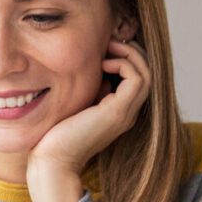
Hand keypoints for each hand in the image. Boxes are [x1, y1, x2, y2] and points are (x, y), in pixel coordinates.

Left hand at [28, 40, 151, 176]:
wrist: (53, 160)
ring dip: (130, 54)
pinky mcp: (117, 112)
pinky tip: (103, 64)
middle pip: (147, 73)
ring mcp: (125, 113)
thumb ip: (94, 90)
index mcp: (119, 111)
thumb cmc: (58, 135)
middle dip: (132, 51)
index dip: (127, 57)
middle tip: (111, 41)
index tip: (105, 47)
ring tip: (109, 48)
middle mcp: (128, 113)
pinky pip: (136, 78)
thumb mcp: (79, 105)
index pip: (138, 78)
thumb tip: (101, 71)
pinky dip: (123, 64)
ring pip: (147, 74)